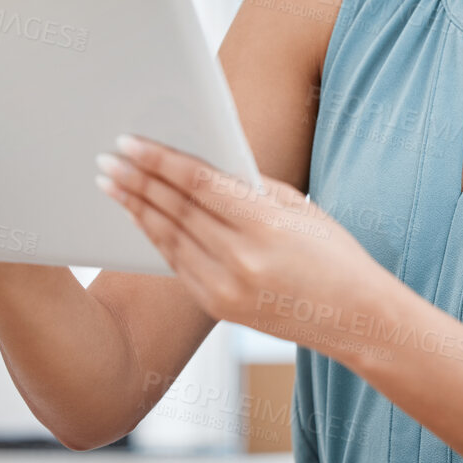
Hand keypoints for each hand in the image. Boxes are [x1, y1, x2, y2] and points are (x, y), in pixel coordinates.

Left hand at [94, 134, 392, 358]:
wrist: (355, 319)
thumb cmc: (334, 254)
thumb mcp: (299, 207)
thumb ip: (248, 186)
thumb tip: (199, 163)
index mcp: (265, 227)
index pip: (198, 184)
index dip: (160, 160)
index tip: (130, 143)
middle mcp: (241, 260)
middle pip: (176, 209)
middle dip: (137, 181)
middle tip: (107, 158)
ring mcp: (226, 288)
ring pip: (169, 238)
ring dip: (136, 207)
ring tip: (111, 183)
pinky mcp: (218, 307)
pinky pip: (177, 264)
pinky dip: (154, 236)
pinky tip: (138, 215)